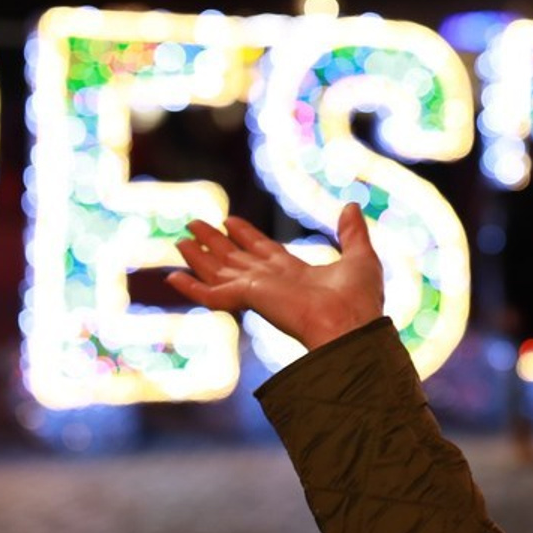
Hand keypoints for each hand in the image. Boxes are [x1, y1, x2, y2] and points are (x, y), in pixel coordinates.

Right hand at [170, 204, 384, 350]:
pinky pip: (211, 294)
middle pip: (236, 259)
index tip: (230, 221)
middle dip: (215, 242)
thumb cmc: (360, 299)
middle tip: (194, 224)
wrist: (350, 325)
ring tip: (180, 240)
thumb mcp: (360, 255)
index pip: (264, 252)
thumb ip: (352, 232)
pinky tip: (172, 277)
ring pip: (219, 272)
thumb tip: (349, 206)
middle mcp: (272, 284)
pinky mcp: (247, 299)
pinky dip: (191, 286)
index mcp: (296, 275)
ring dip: (199, 257)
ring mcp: (258, 292)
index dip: (245, 236)